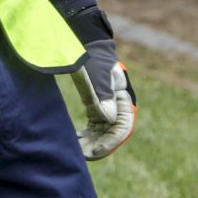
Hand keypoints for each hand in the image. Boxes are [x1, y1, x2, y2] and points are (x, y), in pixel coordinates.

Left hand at [71, 39, 136, 160]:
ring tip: (76, 151)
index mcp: (123, 96)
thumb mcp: (94, 73)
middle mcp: (118, 104)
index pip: (122, 127)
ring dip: (92, 143)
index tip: (93, 153)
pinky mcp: (98, 106)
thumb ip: (101, 95)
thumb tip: (109, 119)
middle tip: (80, 155)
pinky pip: (96, 127)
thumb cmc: (89, 56)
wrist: (83, 41)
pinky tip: (75, 141)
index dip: (110, 143)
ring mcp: (109, 106)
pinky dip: (87, 136)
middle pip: (113, 133)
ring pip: (104, 132)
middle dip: (99, 146)